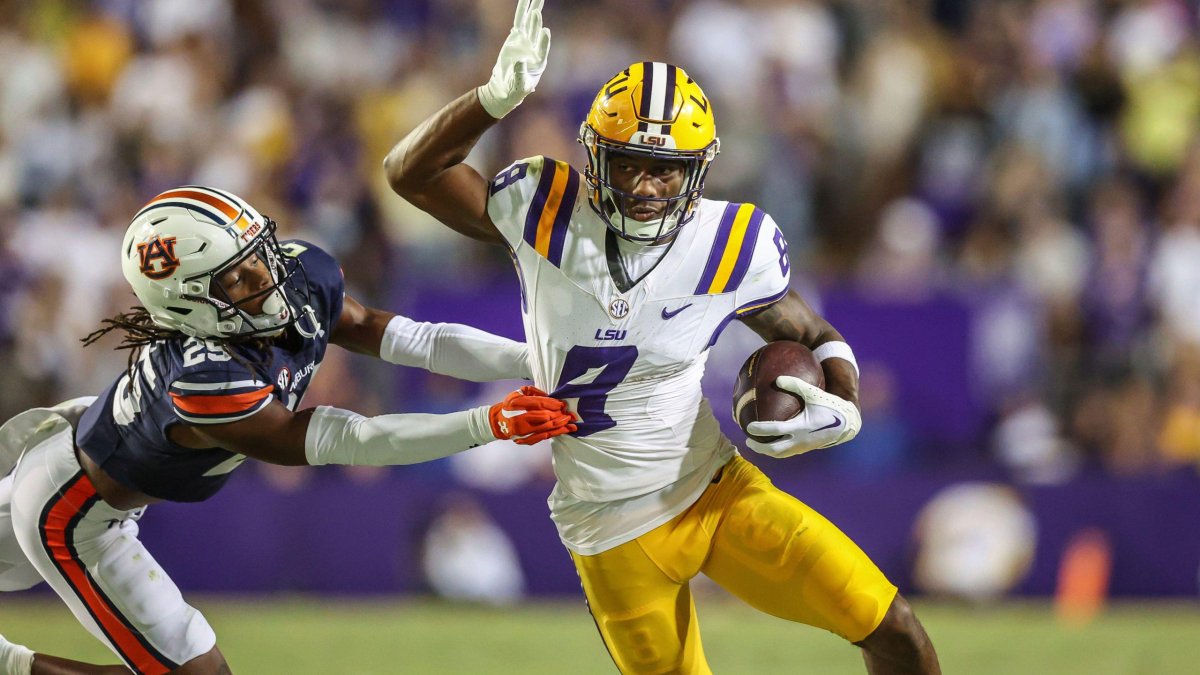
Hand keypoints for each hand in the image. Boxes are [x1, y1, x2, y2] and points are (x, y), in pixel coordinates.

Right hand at [477, 0, 551, 117]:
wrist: (506, 88)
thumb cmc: (515, 90)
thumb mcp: (519, 86)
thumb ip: (520, 75)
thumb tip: (519, 61)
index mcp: (539, 61)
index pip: (542, 49)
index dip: (543, 41)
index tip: (545, 32)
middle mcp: (534, 48)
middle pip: (536, 31)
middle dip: (537, 19)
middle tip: (538, 7)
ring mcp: (525, 41)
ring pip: (529, 23)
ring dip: (532, 10)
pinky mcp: (516, 38)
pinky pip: (519, 22)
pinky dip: (521, 11)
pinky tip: (525, 1)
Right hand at [488, 386, 575, 444]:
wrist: (499, 422)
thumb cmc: (511, 406)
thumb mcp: (518, 393)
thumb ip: (533, 392)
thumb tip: (550, 396)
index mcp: (516, 403)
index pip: (538, 403)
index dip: (552, 404)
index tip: (562, 404)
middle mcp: (518, 418)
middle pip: (544, 417)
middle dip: (559, 416)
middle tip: (570, 414)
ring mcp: (522, 431)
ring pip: (546, 428)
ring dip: (561, 426)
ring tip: (572, 423)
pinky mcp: (525, 439)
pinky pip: (544, 437)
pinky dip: (556, 433)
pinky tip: (565, 430)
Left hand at [744, 376, 861, 457]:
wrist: (847, 423)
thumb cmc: (830, 405)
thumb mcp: (814, 392)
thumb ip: (796, 385)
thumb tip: (777, 379)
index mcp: (801, 427)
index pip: (776, 430)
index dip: (761, 430)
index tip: (748, 426)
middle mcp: (801, 440)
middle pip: (774, 449)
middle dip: (759, 447)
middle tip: (748, 440)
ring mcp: (803, 447)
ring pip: (781, 454)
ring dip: (767, 451)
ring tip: (756, 445)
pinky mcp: (806, 448)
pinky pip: (788, 452)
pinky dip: (777, 449)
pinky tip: (772, 442)